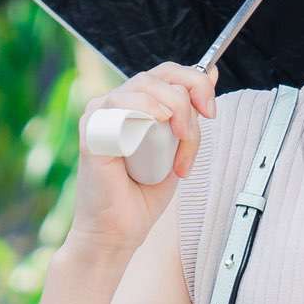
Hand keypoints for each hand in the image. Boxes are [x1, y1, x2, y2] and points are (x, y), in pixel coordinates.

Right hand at [66, 62, 212, 261]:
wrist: (119, 231)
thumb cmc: (143, 193)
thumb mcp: (177, 144)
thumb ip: (190, 111)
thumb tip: (212, 73)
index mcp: (134, 104)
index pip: (167, 72)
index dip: (195, 83)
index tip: (210, 112)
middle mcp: (115, 104)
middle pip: (161, 75)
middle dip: (188, 101)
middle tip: (192, 134)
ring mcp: (99, 115)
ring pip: (145, 88)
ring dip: (174, 116)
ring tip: (176, 152)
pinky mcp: (91, 131)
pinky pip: (120, 105)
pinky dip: (145, 111)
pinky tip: (156, 126)